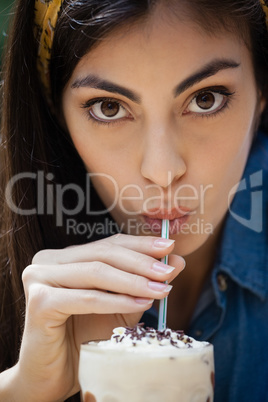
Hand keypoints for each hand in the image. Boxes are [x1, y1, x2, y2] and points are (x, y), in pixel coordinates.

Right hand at [14, 234, 184, 400]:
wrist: (53, 374)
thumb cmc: (85, 336)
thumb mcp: (120, 305)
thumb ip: (143, 282)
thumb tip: (176, 260)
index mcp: (64, 257)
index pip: (107, 243)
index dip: (140, 244)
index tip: (170, 246)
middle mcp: (48, 261)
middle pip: (103, 254)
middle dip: (141, 262)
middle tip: (169, 270)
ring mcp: (39, 278)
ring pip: (96, 273)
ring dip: (133, 281)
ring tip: (161, 288)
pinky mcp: (39, 301)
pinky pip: (87, 298)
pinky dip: (117, 300)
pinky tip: (141, 303)